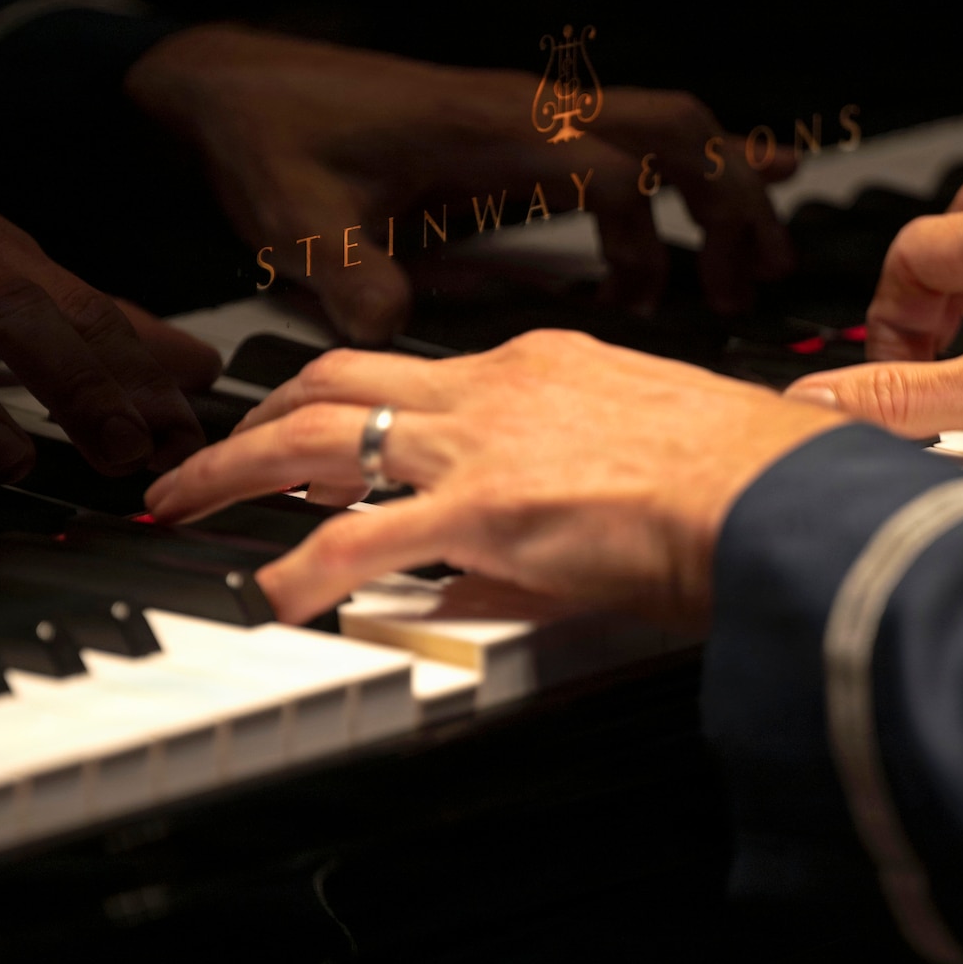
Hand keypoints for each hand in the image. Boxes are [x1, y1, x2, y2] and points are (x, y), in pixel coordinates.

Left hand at [124, 25, 793, 344]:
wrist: (229, 84)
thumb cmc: (270, 139)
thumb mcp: (306, 229)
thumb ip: (360, 291)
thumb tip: (399, 346)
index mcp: (491, 134)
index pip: (619, 170)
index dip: (662, 235)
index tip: (683, 298)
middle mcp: (522, 115)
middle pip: (676, 128)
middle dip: (733, 196)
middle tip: (765, 271)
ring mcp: (522, 119)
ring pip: (658, 130)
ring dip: (705, 195)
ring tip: (734, 273)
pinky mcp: (507, 135)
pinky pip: (615, 145)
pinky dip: (657, 192)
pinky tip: (658, 248)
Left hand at [143, 330, 844, 624]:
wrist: (781, 491)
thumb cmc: (747, 472)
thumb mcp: (650, 439)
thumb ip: (587, 460)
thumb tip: (555, 505)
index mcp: (539, 366)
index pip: (414, 373)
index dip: (346, 398)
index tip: (313, 426)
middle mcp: (495, 389)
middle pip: (338, 383)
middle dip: (256, 416)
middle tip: (204, 451)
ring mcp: (482, 447)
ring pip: (321, 438)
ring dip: (236, 469)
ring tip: (181, 501)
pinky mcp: (485, 512)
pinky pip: (362, 541)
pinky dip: (303, 569)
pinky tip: (271, 597)